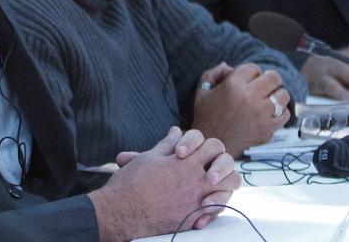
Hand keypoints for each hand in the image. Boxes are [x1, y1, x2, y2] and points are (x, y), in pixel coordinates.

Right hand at [90, 127, 240, 240]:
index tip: (190, 153)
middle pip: (227, 166)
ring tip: (212, 185)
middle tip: (210, 169)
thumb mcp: (149, 157)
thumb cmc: (131, 183)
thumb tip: (176, 131)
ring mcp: (196, 200)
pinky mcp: (192, 218)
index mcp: (186, 162)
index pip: (213, 146)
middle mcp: (196, 181)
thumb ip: (167, 144)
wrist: (121, 212)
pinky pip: (215, 211)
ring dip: (223, 185)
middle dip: (223, 165)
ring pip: (228, 189)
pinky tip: (202, 205)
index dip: (205, 146)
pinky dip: (212, 208)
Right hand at [192, 63, 290, 156]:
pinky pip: (285, 114)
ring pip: (283, 95)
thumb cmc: (206, 117)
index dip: (252, 72)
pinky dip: (281, 112)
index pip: (254, 68)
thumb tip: (229, 66)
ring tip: (270, 98)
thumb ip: (214, 73)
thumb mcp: (202, 91)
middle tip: (266, 84)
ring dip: (278, 94)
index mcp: (233, 85)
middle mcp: (249, 97)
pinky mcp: (268, 128)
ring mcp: (260, 113)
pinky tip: (272, 112)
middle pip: (273, 78)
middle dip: (270, 79)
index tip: (250, 79)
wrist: (211, 144)